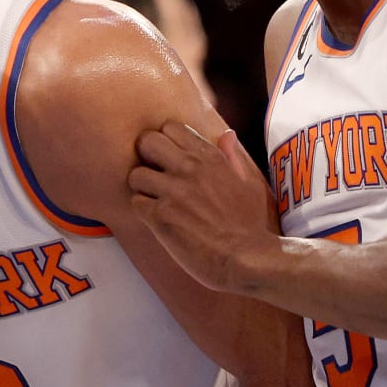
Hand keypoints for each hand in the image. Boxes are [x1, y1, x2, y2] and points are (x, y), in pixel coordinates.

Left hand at [128, 123, 279, 292]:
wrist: (247, 258)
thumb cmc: (251, 224)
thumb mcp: (249, 183)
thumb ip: (233, 157)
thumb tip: (227, 135)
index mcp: (210, 157)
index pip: (170, 128)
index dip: (165, 142)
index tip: (170, 159)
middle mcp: (189, 168)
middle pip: (146, 141)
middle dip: (146, 157)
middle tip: (154, 176)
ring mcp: (173, 191)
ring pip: (135, 174)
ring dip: (142, 188)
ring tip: (154, 202)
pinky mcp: (161, 216)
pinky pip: (135, 203)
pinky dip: (143, 212)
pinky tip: (156, 221)